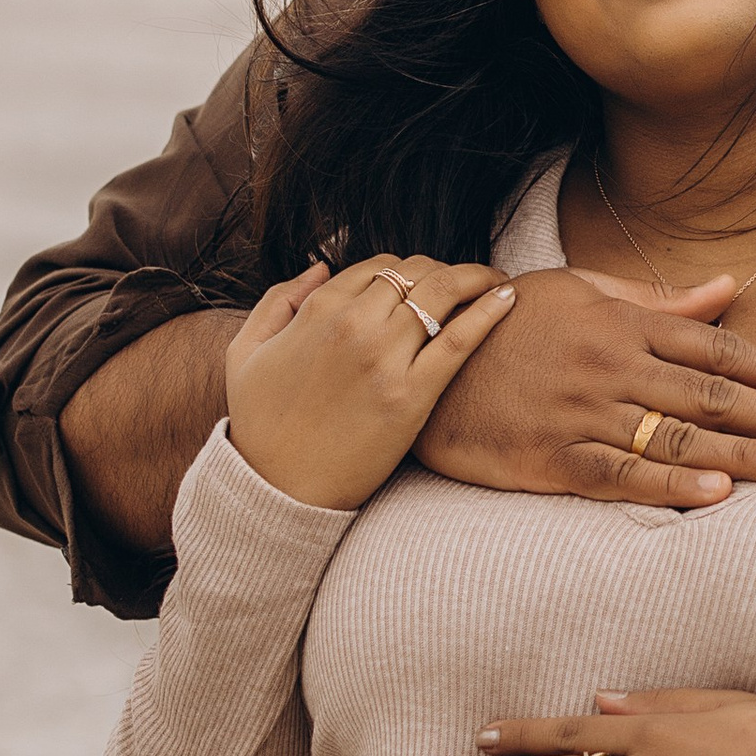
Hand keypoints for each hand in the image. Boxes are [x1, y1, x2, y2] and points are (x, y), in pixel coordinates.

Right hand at [222, 256, 515, 509]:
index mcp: (318, 310)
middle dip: (442, 268)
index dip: (405, 268)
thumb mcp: (247, 350)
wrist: (277, 489)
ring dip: (473, 277)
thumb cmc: (260, 424)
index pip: (379, 265)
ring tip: (494, 280)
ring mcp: (385, 359)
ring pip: (442, 292)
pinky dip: (489, 311)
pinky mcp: (412, 396)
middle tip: (463, 280)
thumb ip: (280, 299)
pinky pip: (460, 339)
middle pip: (416, 272)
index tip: (423, 280)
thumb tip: (321, 265)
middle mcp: (355, 325)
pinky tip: (509, 295)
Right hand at [413, 269, 755, 509]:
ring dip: (743, 456)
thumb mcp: (580, 291)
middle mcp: (612, 368)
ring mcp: (582, 415)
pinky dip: (668, 489)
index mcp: (624, 325)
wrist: (421, 360)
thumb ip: (658, 300)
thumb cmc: (509, 324)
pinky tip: (715, 498)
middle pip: (711, 396)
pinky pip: (618, 477)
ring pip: (676, 440)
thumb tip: (727, 289)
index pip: (717, 349)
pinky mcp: (550, 459)